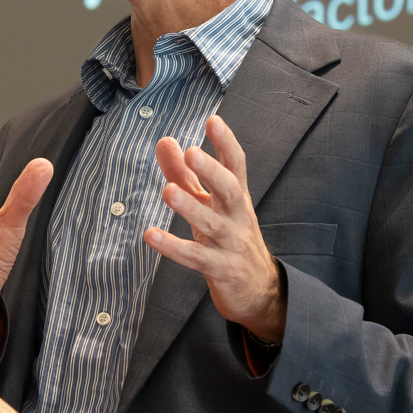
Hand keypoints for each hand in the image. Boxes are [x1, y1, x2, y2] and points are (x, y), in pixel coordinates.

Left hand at [144, 115, 285, 341]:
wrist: (261, 291)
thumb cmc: (230, 238)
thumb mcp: (210, 204)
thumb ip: (185, 174)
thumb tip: (165, 141)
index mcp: (237, 197)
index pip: (236, 165)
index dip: (226, 143)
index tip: (213, 121)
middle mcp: (238, 217)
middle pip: (229, 190)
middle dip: (212, 171)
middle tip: (193, 152)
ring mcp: (232, 244)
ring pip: (212, 224)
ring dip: (190, 207)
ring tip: (168, 191)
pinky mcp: (221, 269)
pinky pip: (196, 258)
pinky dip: (173, 247)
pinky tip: (151, 235)